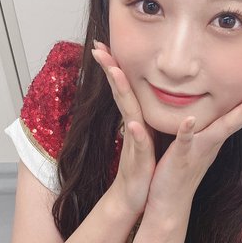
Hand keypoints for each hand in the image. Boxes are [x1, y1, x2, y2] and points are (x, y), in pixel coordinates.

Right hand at [91, 41, 154, 215]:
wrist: (133, 196)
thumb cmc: (140, 167)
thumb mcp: (143, 138)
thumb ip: (139, 119)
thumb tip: (135, 103)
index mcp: (136, 120)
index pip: (124, 89)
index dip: (115, 67)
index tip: (106, 45)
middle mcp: (132, 127)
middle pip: (120, 93)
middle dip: (110, 69)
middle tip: (98, 48)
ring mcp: (133, 142)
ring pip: (128, 113)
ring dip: (121, 92)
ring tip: (115, 72)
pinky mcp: (139, 160)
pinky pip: (139, 145)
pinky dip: (137, 134)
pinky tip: (134, 124)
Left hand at [147, 73, 241, 215]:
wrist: (169, 203)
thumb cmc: (179, 170)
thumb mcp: (195, 143)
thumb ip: (204, 126)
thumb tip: (211, 108)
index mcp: (217, 135)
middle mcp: (213, 140)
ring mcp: (199, 149)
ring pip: (223, 127)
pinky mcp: (181, 157)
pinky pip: (185, 142)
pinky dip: (187, 130)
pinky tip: (190, 118)